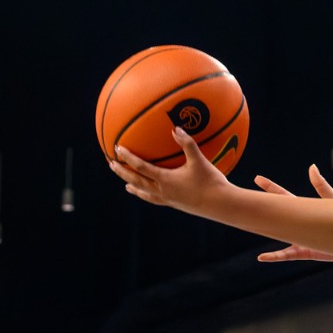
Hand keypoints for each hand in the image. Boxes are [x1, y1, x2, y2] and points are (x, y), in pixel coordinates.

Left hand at [110, 126, 232, 216]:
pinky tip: (153, 194)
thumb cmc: (211, 181)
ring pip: (145, 193)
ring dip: (134, 187)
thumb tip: (176, 128)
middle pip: (137, 181)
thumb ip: (187, 143)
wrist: (221, 205)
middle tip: (112, 164)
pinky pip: (157, 200)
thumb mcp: (200, 160)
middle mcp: (163, 190)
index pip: (140, 167)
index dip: (128, 158)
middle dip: (123, 172)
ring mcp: (168, 199)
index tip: (117, 149)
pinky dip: (149, 196)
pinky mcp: (176, 205)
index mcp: (165, 179)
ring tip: (126, 185)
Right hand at [254, 167, 332, 261]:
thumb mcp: (332, 201)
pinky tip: (262, 257)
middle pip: (275, 214)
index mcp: (303, 210)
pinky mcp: (303, 252)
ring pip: (276, 235)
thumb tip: (312, 167)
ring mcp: (298, 238)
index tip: (257, 178)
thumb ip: (321, 185)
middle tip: (243, 199)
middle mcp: (297, 224)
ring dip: (263, 231)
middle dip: (261, 207)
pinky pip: (285, 255)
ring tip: (247, 227)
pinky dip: (274, 257)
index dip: (270, 188)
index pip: (283, 197)